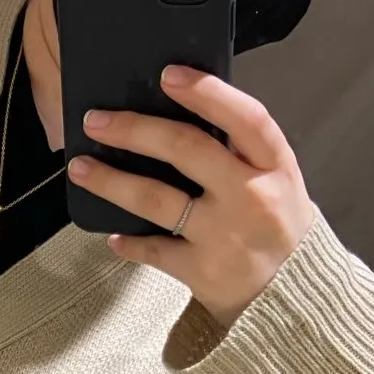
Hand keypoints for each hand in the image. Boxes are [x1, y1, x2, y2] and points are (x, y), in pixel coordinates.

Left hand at [68, 67, 316, 325]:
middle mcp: (250, 196)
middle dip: (134, 129)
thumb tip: (182, 116)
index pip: (245, 118)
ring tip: (80, 168)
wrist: (293, 298)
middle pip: (185, 149)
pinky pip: (153, 249)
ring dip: (111, 181)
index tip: (169, 75)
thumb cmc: (278, 229)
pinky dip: (129, 242)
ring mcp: (223, 234)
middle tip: (96, 120)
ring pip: (155, 198)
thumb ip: (241, 154)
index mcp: (275, 166)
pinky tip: (112, 234)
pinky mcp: (201, 270)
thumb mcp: (278, 182)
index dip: (207, 93)